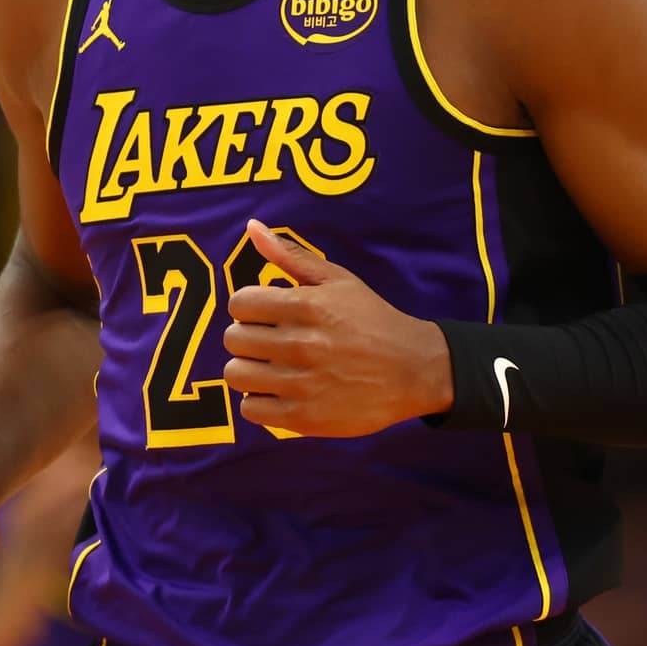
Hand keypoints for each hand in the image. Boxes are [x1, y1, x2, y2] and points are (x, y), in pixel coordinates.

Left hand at [221, 220, 453, 437]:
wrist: (413, 370)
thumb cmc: (372, 320)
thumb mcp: (337, 280)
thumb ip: (290, 255)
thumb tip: (252, 227)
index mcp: (306, 306)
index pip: (239, 304)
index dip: (248, 308)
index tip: (265, 315)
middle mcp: (300, 344)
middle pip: (233, 339)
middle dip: (247, 337)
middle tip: (270, 342)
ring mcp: (301, 383)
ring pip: (236, 374)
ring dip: (249, 369)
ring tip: (271, 367)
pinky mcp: (303, 417)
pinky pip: (251, 409)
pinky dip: (259, 401)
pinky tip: (279, 391)